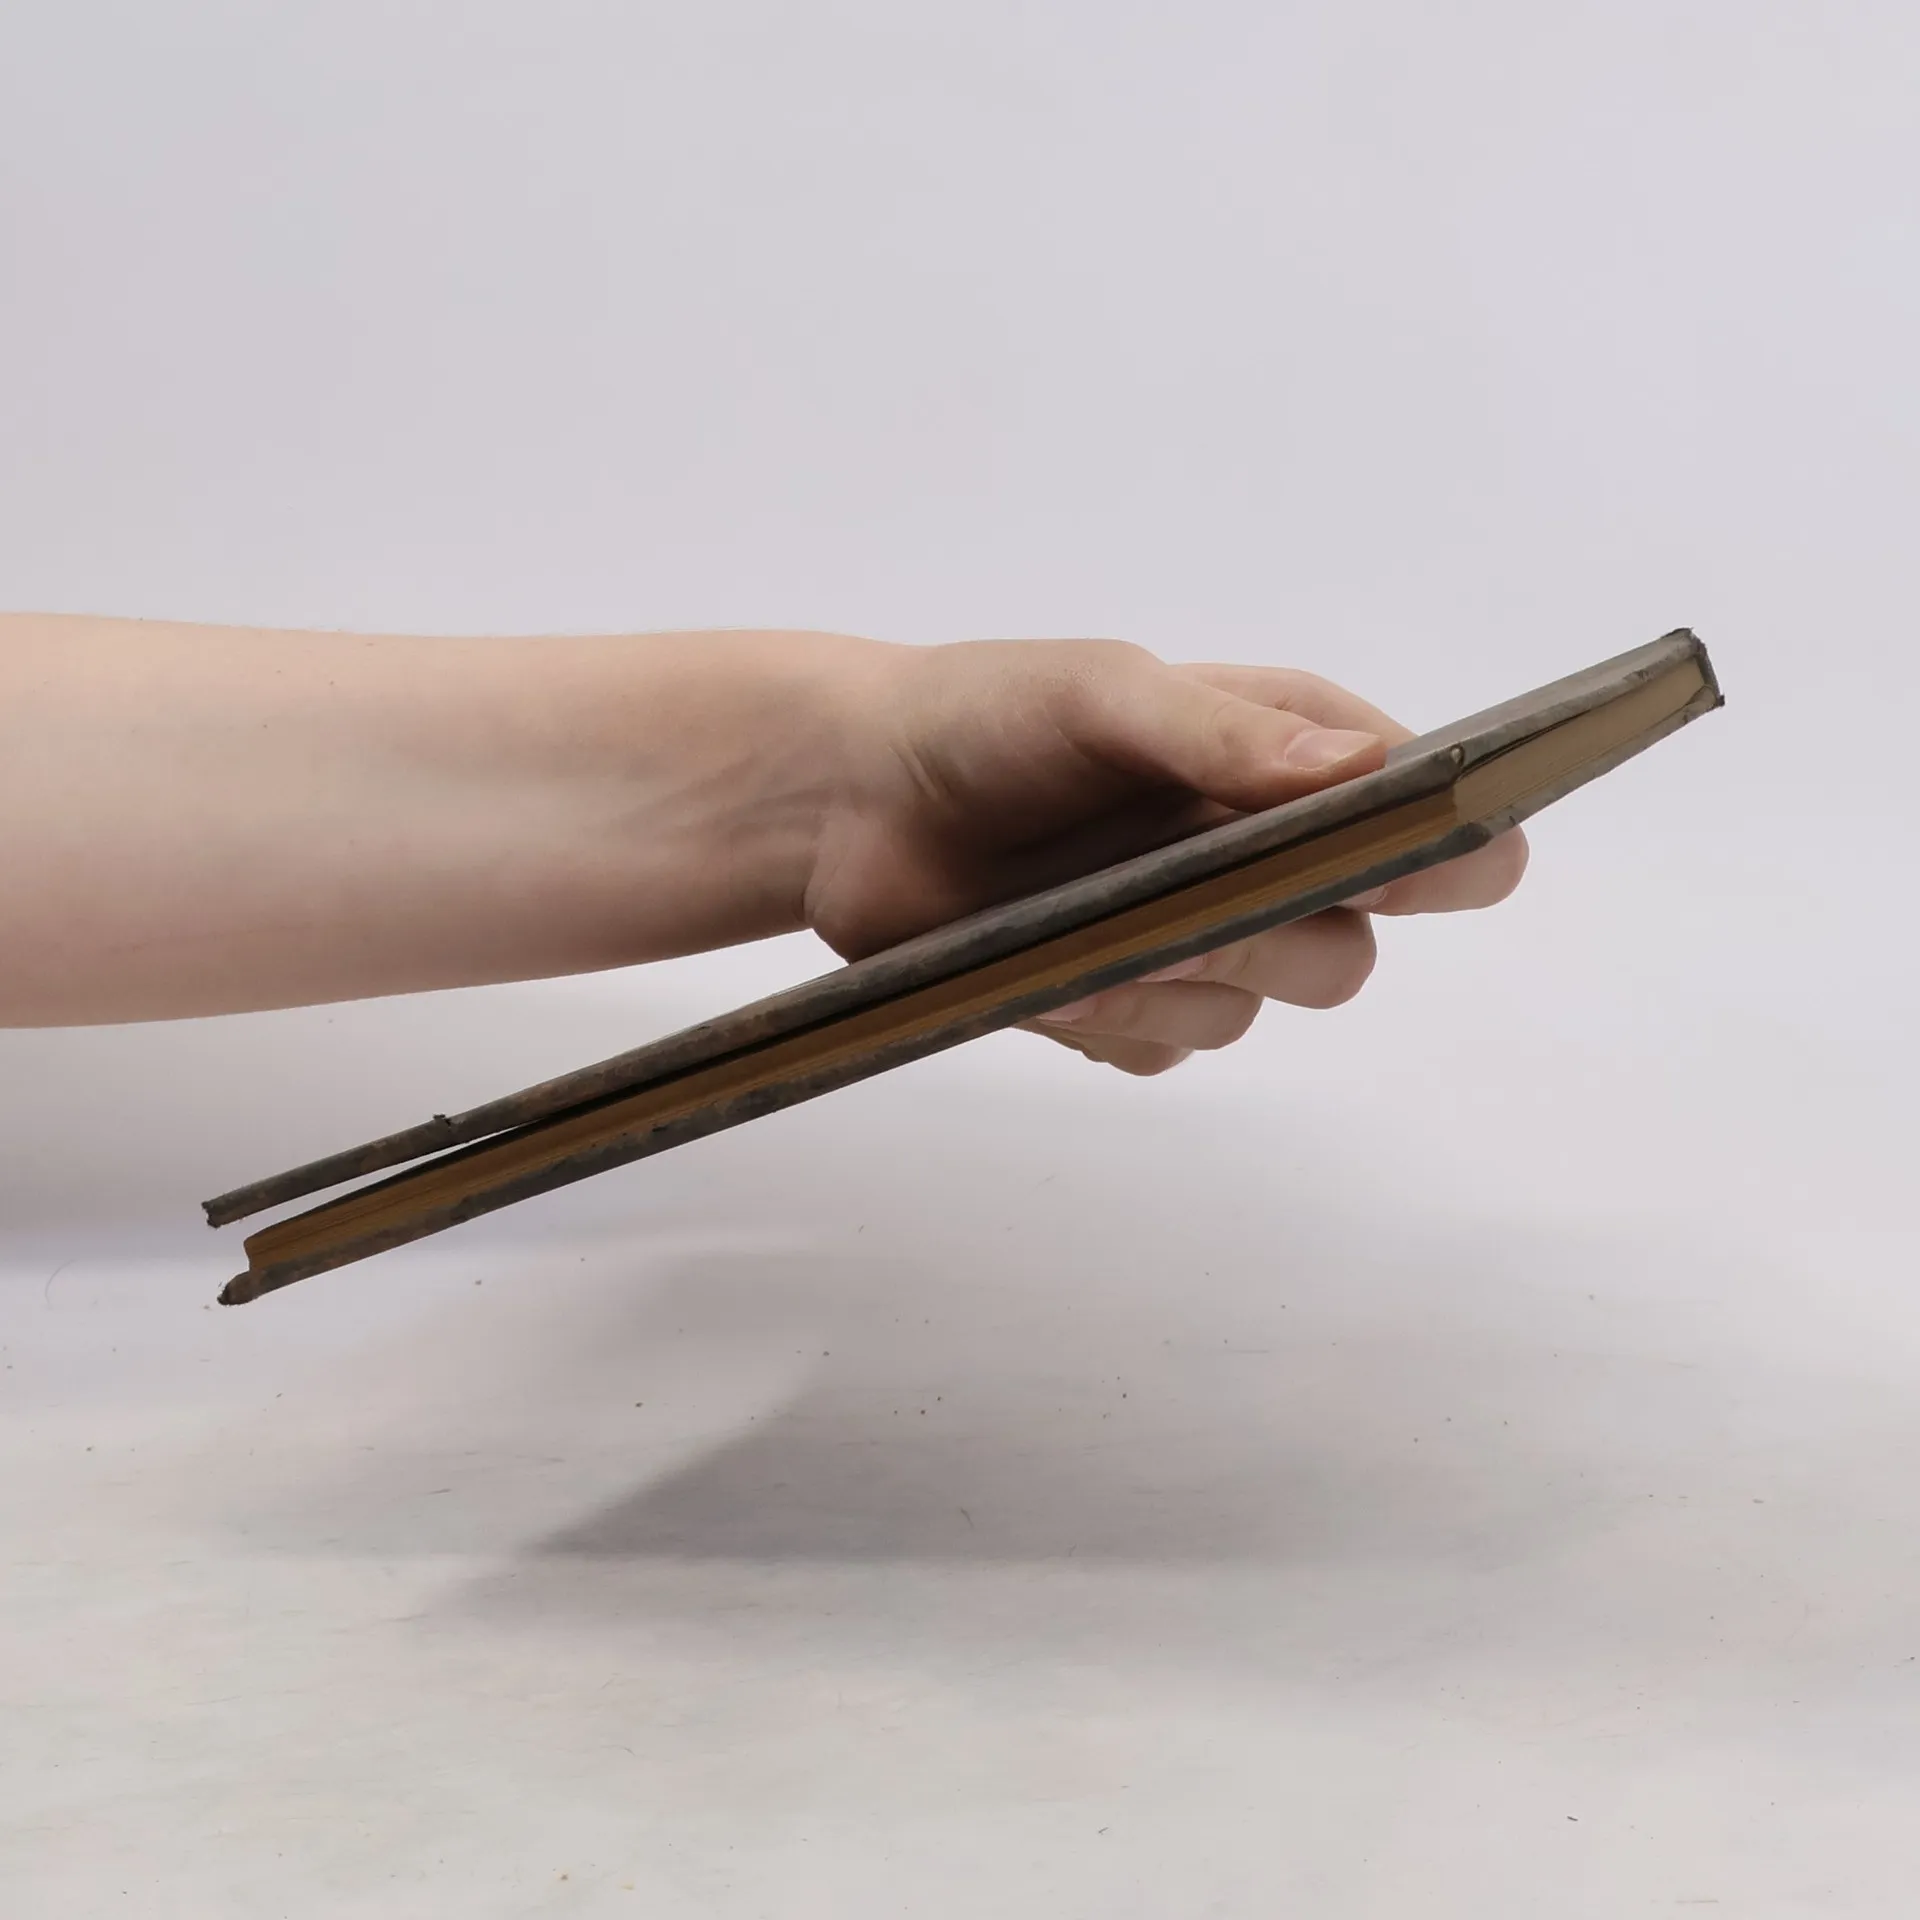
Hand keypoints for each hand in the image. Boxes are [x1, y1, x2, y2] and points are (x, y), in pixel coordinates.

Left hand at [807, 640, 1527, 1074]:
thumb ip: (1224, 733)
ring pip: (1256, 1008)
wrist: (851, 798)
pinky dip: (1111, 1014)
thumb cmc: (983, 715)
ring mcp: (1192, 940)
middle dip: (1282, 933)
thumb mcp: (1102, 692)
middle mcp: (1253, 854)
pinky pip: (1165, 1049)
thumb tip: (1362, 765)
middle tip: (1191, 891)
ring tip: (1082, 916)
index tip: (1425, 859)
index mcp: (1281, 756)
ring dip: (1178, 975)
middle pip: (1352, 948)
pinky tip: (1047, 959)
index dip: (1448, 843)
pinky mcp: (1124, 1008)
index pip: (1423, 811)